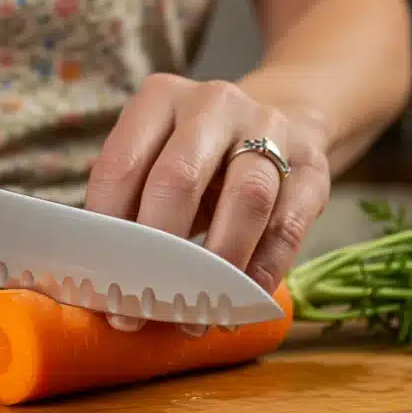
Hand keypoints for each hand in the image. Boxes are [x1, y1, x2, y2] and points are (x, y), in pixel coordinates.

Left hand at [85, 74, 331, 331]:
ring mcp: (269, 128)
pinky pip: (287, 225)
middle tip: (144, 307)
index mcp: (159, 98)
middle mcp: (212, 103)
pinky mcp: (311, 165)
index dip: (108, 231)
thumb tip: (100, 284)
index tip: (103, 284)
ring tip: (197, 314)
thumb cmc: (198, 157)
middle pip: (179, 179)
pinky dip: (263, 269)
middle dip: (158, 253)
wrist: (280, 119)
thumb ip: (128, 204)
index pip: (121, 165)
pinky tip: (241, 300)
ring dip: (217, 266)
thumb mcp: (156, 160)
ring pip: (245, 199)